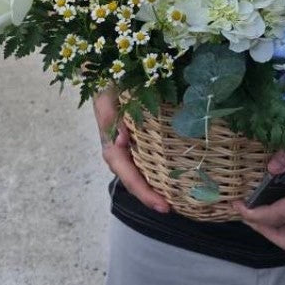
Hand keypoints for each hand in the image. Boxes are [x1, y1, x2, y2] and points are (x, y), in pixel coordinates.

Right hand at [93, 88, 169, 213]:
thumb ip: (111, 119)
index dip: (145, 193)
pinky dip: (159, 171)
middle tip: (174, 208)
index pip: (130, 176)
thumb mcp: (106, 99)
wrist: (105, 76)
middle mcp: (120, 153)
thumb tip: (121, 142)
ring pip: (142, 174)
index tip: (164, 206)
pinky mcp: (136, 142)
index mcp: (112, 147)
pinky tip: (175, 175)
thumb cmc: (108, 88)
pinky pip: (147, 161)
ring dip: (156, 187)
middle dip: (152, 197)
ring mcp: (128, 149)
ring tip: (179, 199)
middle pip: (136, 182)